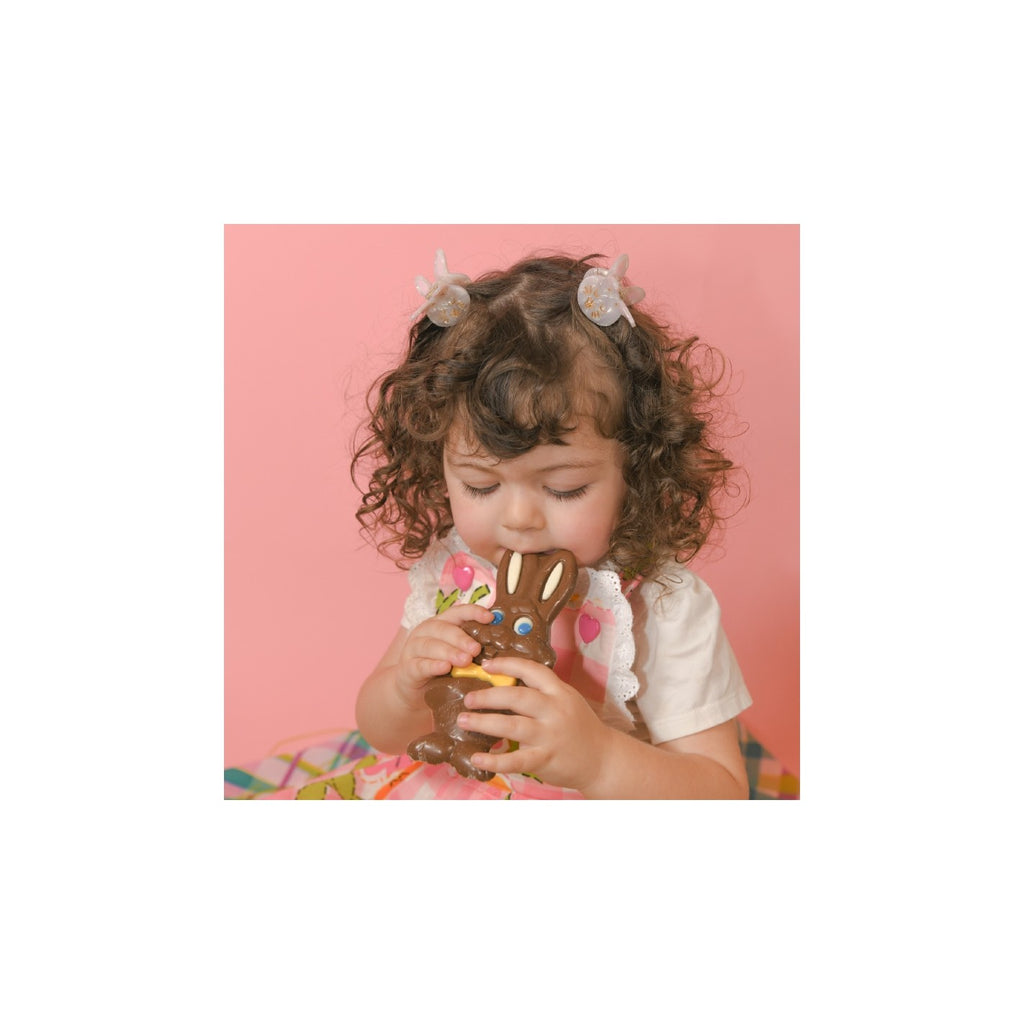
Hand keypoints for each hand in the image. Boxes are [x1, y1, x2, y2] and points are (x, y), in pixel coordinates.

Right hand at [394, 604, 493, 709]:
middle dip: (461, 638)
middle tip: (476, 649)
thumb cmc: (441, 669)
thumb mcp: (456, 655)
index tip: (489, 617)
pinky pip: (419, 665)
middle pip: (443, 629)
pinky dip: (432, 665)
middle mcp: (426, 632)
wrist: (414, 691)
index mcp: (441, 624)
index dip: (473, 612)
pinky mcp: (407, 668)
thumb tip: (500, 647)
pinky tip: (444, 668)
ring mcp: (414, 649)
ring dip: (449, 652)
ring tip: (464, 661)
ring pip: (430, 645)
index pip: (457, 612)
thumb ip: (471, 648)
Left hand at [457, 657, 613, 790]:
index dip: (506, 664)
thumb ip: (542, 692)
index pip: (531, 670)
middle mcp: (555, 710)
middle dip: (489, 695)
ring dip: (484, 722)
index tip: (486, 664)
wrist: (603, 759)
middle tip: (468, 698)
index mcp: (559, 692)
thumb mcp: (566, 701)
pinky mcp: (546, 758)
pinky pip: (516, 760)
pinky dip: (494, 760)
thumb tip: (504, 682)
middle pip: (517, 696)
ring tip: (463, 720)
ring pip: (512, 725)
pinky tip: (477, 758)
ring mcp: (550, 735)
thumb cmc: (579, 727)